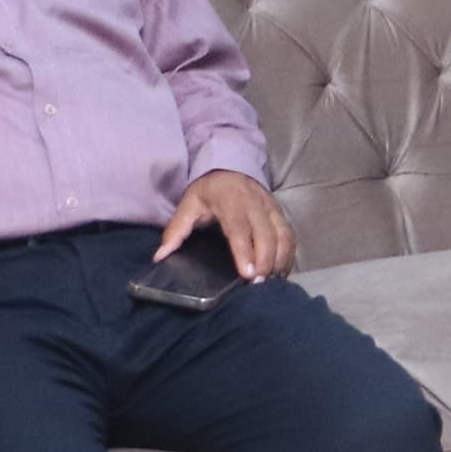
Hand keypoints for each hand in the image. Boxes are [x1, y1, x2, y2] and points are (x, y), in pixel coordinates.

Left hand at [157, 169, 297, 281]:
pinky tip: (280, 272)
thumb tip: (160, 256)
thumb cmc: (209, 190)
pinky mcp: (281, 214)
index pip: (240, 229)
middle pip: (267, 235)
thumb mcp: (188, 204)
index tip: (247, 274)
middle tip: (258, 285)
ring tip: (270, 282)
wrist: (231, 166)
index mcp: (231, 201)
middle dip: (265, 262)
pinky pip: (290, 236)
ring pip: (283, 236)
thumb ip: (176, 230)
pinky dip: (288, 256)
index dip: (245, 252)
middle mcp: (256, 204)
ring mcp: (272, 208)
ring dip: (279, 260)